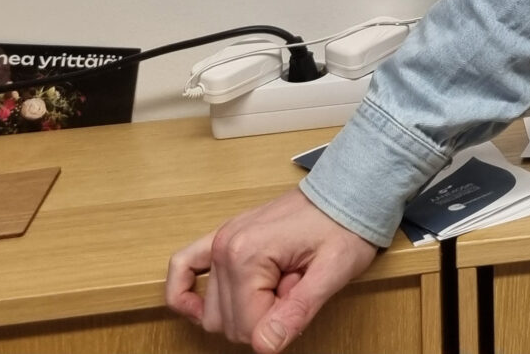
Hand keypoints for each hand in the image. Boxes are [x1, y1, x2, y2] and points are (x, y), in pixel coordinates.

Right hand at [167, 188, 379, 352]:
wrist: (346, 192)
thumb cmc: (344, 226)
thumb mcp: (333, 271)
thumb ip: (297, 311)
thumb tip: (263, 346)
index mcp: (249, 254)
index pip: (247, 326)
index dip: (278, 324)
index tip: (302, 296)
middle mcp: (225, 246)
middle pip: (226, 323)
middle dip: (263, 318)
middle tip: (295, 287)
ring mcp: (220, 240)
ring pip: (210, 311)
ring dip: (245, 307)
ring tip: (281, 281)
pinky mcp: (221, 238)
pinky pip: (182, 267)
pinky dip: (184, 294)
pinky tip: (197, 310)